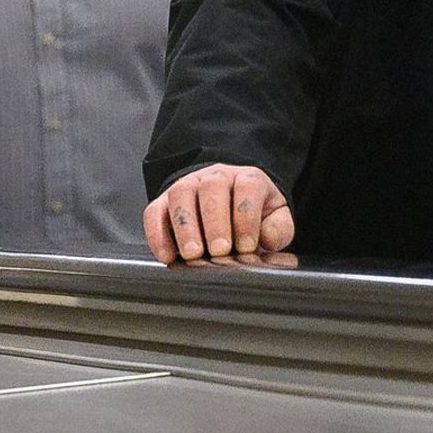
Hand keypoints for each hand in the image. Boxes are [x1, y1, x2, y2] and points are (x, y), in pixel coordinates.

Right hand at [143, 165, 291, 262]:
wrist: (229, 203)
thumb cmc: (254, 215)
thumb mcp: (275, 219)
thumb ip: (278, 228)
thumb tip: (267, 237)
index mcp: (248, 178)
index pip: (247, 187)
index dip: (246, 217)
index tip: (246, 246)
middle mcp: (216, 177)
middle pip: (213, 189)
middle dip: (215, 222)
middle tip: (219, 251)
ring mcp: (188, 185)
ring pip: (181, 195)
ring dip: (186, 226)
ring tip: (192, 254)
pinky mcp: (164, 201)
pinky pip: (155, 211)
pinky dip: (157, 233)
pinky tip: (166, 255)